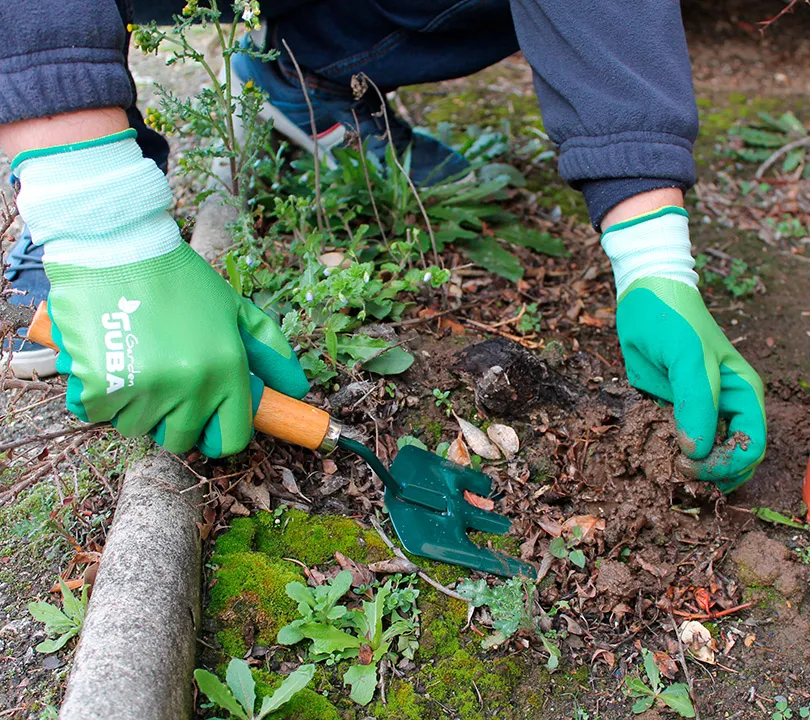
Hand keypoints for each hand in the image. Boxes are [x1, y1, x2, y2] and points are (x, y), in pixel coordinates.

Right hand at [15, 130, 307, 456]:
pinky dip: (98, 393)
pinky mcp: (99, 389)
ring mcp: (145, 391)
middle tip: (165, 378)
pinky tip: (105, 356)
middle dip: (174, 416)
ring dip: (135, 402)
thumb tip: (296, 390)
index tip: (207, 418)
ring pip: (139, 427)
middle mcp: (191, 386)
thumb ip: (271, 351)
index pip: (231, 440)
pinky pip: (100, 414)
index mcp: (227, 370)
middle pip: (182, 439)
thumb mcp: (235, 309)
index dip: (218, 431)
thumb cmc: (179, 278)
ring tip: (134, 357)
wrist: (116, 247)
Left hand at [602, 205, 765, 490]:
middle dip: (709, 473)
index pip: (750, 447)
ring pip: (704, 454)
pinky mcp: (671, 407)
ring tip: (665, 467)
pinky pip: (675, 440)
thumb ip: (696, 405)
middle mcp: (725, 406)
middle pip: (731, 458)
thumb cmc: (675, 321)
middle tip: (675, 471)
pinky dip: (667, 452)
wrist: (644, 295)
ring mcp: (698, 408)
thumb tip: (698, 451)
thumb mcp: (689, 359)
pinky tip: (652, 453)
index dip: (725, 465)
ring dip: (689, 468)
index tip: (690, 465)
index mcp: (743, 395)